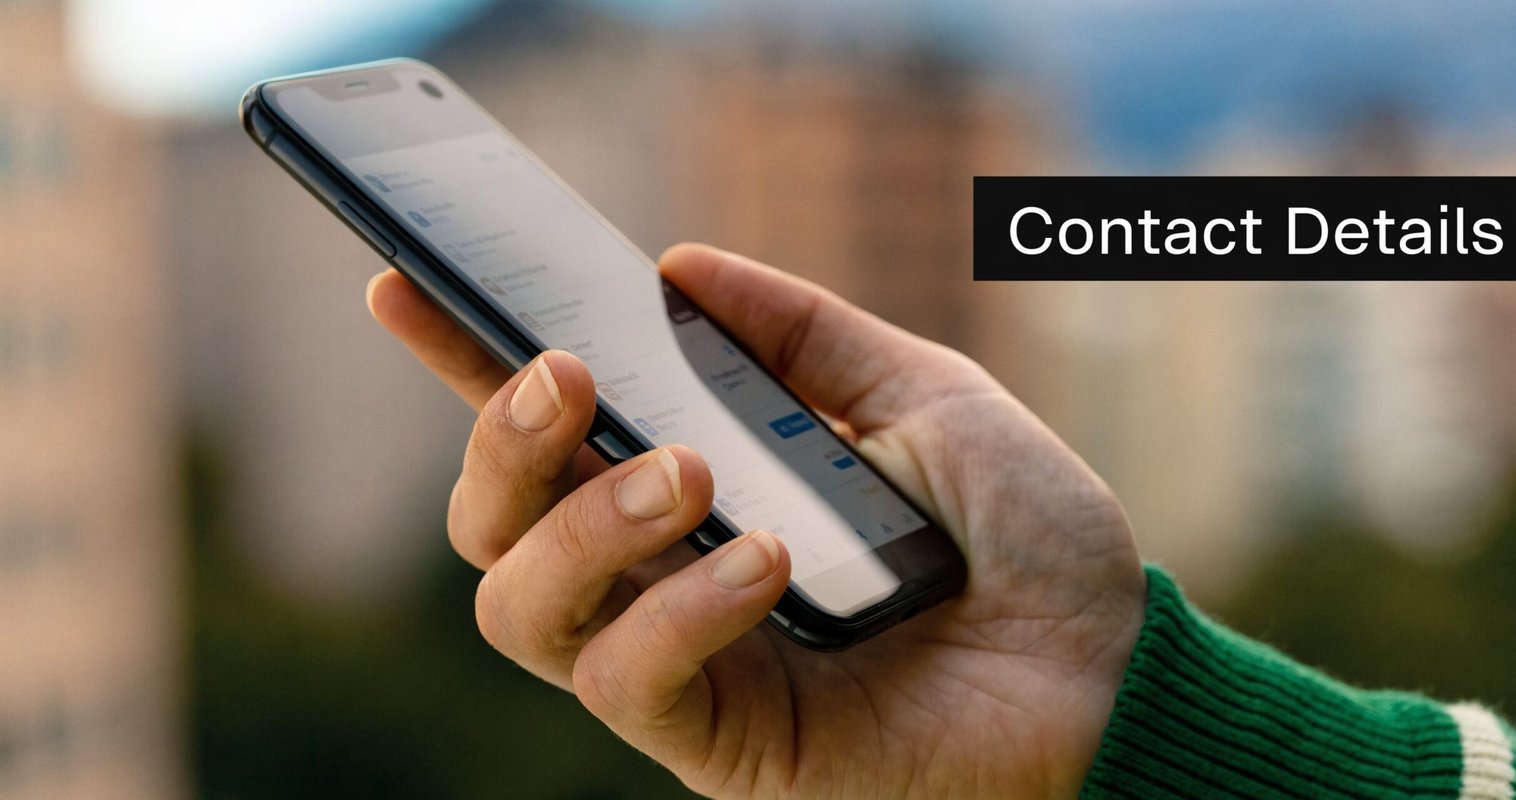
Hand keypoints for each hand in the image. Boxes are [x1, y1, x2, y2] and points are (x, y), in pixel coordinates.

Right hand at [365, 244, 1145, 797]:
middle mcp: (664, 576)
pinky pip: (631, 683)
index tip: (405, 283)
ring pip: (522, 610)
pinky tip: (760, 561)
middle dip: (501, 441)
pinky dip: (679, 609)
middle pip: (493, 525)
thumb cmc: (1025, 537)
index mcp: (699, 486)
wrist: (1110, 670)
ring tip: (682, 474)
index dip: (463, 363)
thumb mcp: (917, 396)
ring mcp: (684, 665)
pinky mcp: (720, 743)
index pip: (550, 427)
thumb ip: (798, 332)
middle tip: (568, 374)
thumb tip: (678, 266)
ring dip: (580, 525)